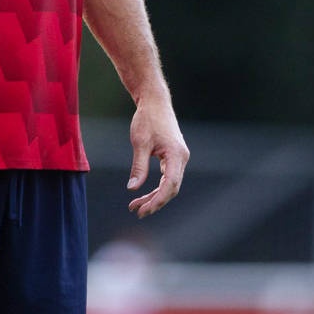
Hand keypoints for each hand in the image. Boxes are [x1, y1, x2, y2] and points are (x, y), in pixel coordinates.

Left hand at [126, 96, 188, 217]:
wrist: (154, 101)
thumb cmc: (147, 119)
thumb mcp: (140, 143)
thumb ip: (138, 167)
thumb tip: (133, 189)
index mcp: (176, 155)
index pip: (170, 185)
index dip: (157, 200)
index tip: (143, 209)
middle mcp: (181, 158)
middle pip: (171, 188)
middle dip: (155, 202)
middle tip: (136, 211)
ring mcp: (179, 158)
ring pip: (170, 185)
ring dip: (154, 196)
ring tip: (136, 206)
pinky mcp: (173, 157)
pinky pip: (168, 178)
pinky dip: (157, 187)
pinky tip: (144, 194)